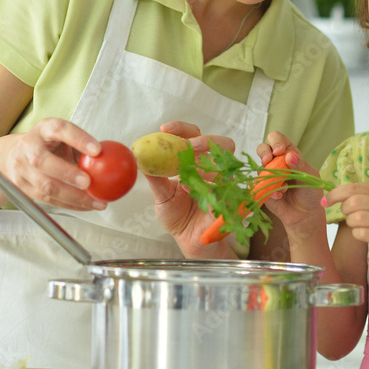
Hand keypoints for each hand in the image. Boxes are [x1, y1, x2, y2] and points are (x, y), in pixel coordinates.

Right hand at [0, 117, 102, 211]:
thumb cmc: (49, 145)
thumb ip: (83, 147)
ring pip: (45, 186)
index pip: (59, 129)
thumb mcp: (63, 137)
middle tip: (89, 182)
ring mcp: (22, 168)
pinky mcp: (22, 188)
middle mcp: (29, 147)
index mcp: (43, 129)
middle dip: (67, 173)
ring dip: (74, 197)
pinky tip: (86, 206)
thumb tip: (113, 159)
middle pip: (43, 161)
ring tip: (97, 202)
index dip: (78, 139)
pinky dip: (70, 205)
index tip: (98, 150)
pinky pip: (48, 200)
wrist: (14, 155)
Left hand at [141, 121, 235, 257]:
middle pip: (221, 143)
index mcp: (194, 161)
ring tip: (188, 178)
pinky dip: (207, 189)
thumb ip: (155, 177)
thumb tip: (140, 157)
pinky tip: (192, 192)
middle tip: (190, 146)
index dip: (181, 129)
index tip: (165, 129)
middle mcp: (212, 168)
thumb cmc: (176, 214)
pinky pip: (224, 189)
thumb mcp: (161, 195)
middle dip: (206, 140)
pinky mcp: (229, 200)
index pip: (193, 135)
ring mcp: (223, 184)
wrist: (187, 239)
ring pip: (226, 164)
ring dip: (207, 166)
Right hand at [258, 131, 325, 229]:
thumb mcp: (310, 177)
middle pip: (263, 148)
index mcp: (289, 154)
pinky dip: (270, 190)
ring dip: (271, 176)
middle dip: (264, 152)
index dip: (276, 142)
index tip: (280, 151)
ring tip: (284, 187)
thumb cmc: (310, 192)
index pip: (278, 139)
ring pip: (260, 167)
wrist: (305, 214)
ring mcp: (268, 175)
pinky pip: (260, 185)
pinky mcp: (263, 188)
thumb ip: (300, 166)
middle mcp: (276, 162)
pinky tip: (280, 196)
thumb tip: (288, 156)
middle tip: (268, 160)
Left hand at [325, 182, 368, 260]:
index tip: (325, 202)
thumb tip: (329, 197)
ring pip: (356, 218)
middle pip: (353, 203)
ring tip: (359, 225)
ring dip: (351, 223)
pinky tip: (364, 234)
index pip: (353, 188)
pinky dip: (357, 234)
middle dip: (344, 210)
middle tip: (350, 216)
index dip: (335, 194)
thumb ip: (360, 196)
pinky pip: (361, 233)